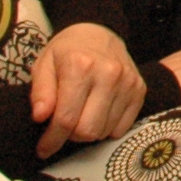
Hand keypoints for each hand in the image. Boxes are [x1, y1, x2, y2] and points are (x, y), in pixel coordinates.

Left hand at [28, 22, 148, 158]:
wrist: (99, 32)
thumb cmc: (67, 52)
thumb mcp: (44, 64)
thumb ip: (40, 92)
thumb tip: (40, 117)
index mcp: (80, 66)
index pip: (65, 118)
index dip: (52, 139)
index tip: (44, 148)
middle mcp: (108, 74)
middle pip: (88, 130)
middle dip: (71, 136)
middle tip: (64, 126)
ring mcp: (127, 82)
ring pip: (105, 131)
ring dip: (89, 131)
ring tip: (81, 115)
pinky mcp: (139, 89)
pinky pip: (122, 128)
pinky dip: (107, 128)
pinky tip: (98, 113)